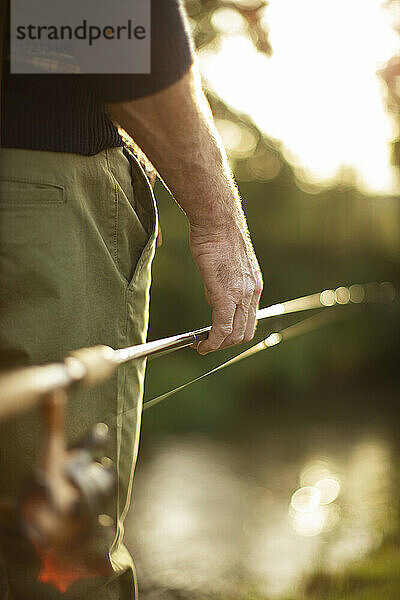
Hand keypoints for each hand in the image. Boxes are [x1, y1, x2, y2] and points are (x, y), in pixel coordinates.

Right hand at [190, 216, 262, 353]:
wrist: (217, 220)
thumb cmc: (217, 236)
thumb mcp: (226, 265)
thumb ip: (223, 286)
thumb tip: (215, 301)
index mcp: (253, 286)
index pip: (249, 321)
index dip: (232, 334)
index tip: (216, 336)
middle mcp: (252, 293)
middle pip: (245, 333)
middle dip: (225, 344)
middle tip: (207, 343)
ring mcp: (241, 294)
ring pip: (235, 334)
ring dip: (218, 345)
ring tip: (202, 344)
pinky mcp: (227, 294)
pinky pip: (223, 327)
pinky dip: (213, 341)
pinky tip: (202, 344)